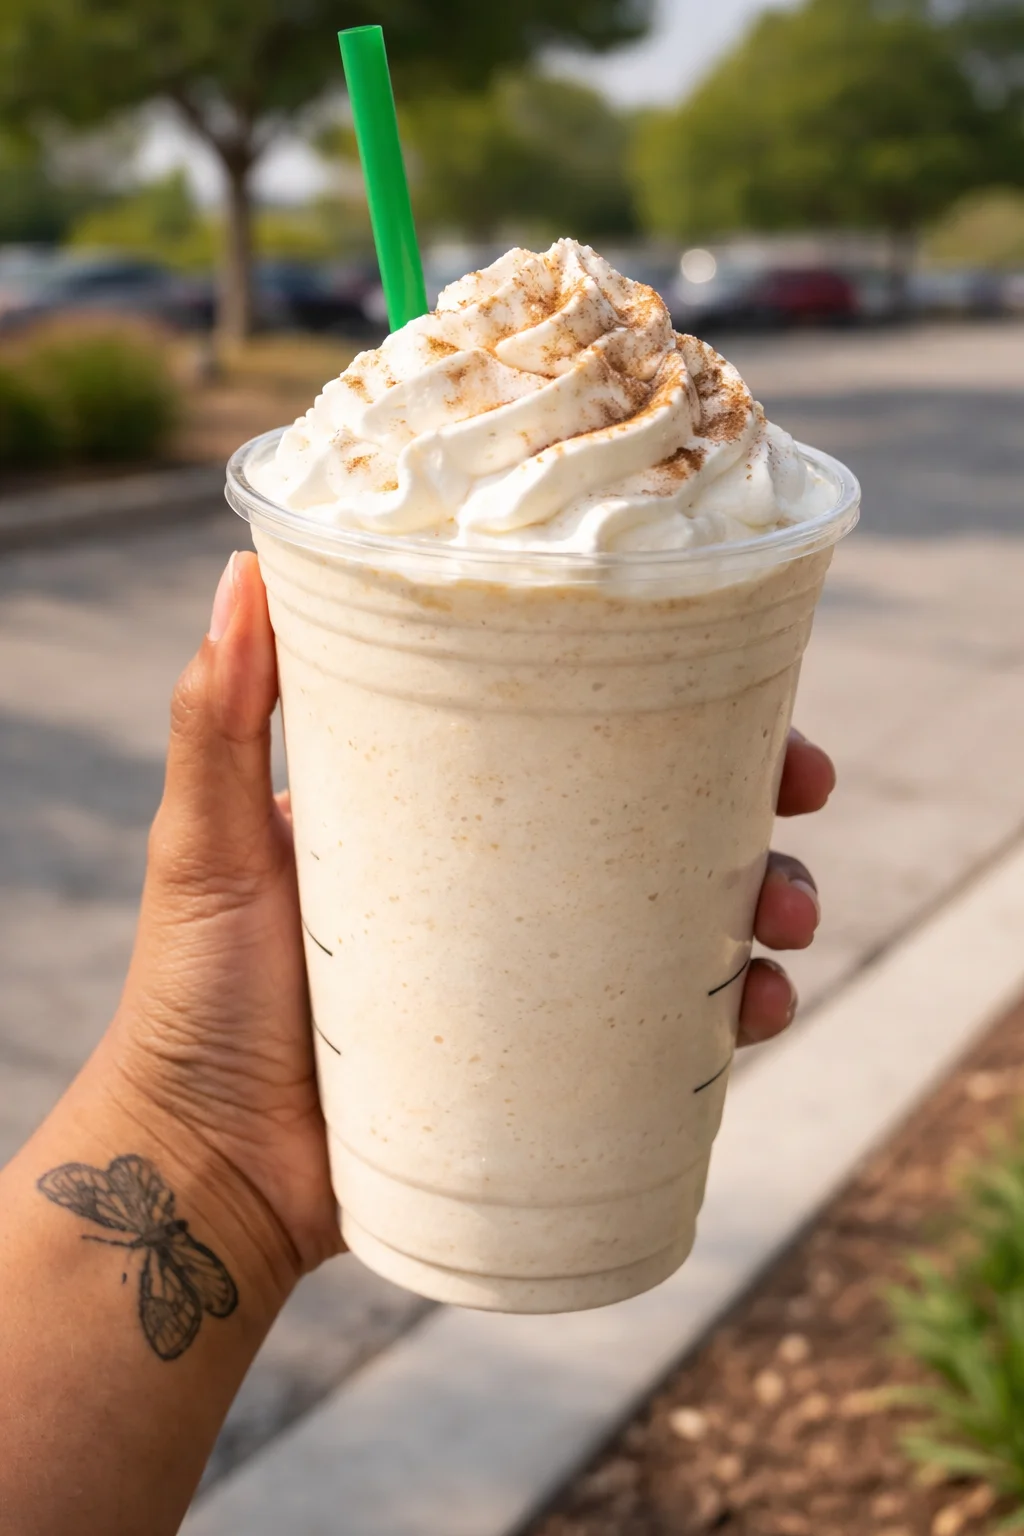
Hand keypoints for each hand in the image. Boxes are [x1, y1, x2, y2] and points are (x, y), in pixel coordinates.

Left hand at [97, 553, 831, 1291]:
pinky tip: (758, 1012)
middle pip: (658, 822)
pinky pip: (668, 1031)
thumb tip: (244, 560)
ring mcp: (537, 978)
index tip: (739, 687)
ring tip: (788, 923)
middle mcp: (503, 887)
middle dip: (749, 803)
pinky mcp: (555, 1068)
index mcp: (442, 815)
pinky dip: (728, 1015)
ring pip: (684, 923)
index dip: (664, 706)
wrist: (208, 1175)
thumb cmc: (194, 998)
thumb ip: (220, 719)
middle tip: (801, 794)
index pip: (572, 737)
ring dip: (765, 905)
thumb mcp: (210, 846)